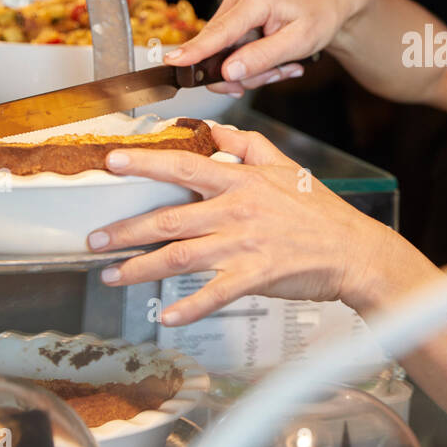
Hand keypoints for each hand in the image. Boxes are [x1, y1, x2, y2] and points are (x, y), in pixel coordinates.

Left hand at [86, 124, 403, 324]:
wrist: (353, 250)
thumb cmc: (319, 212)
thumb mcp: (286, 166)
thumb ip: (247, 145)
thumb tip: (214, 131)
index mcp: (241, 182)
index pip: (185, 165)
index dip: (145, 163)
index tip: (111, 162)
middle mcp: (237, 211)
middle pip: (169, 219)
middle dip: (125, 231)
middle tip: (92, 239)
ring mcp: (245, 245)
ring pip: (181, 256)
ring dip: (140, 269)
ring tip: (111, 276)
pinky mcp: (256, 276)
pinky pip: (215, 293)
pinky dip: (190, 306)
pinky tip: (167, 316)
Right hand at [163, 0, 367, 95]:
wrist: (330, 1)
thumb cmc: (320, 15)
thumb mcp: (299, 42)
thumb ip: (263, 57)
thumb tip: (229, 72)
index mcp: (254, 1)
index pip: (218, 33)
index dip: (194, 51)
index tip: (171, 62)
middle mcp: (238, 1)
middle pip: (221, 52)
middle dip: (250, 73)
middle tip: (282, 72)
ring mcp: (235, 10)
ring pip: (229, 57)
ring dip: (257, 70)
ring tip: (287, 64)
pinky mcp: (237, 20)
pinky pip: (236, 53)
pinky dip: (257, 63)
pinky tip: (279, 60)